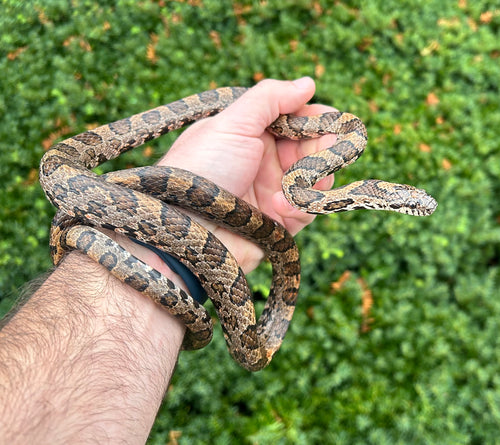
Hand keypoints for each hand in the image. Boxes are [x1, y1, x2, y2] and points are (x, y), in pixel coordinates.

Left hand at [160, 77, 336, 271]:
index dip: (316, 119)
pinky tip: (279, 205)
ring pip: (315, 178)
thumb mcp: (232, 124)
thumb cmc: (202, 170)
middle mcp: (264, 161)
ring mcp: (272, 191)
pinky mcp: (278, 221)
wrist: (184, 230)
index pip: (295, 120)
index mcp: (251, 134)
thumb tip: (308, 84)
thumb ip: (270, 99)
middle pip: (311, 148)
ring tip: (305, 178)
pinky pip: (305, 208)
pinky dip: (298, 204)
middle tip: (333, 148)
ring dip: (315, 176)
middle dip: (323, 147)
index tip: (334, 121)